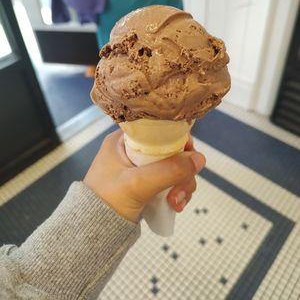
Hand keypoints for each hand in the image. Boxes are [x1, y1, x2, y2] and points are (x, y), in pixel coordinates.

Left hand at [84, 130, 205, 222]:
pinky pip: (168, 182)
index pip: (157, 129)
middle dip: (181, 172)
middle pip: (170, 151)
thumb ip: (168, 171)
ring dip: (181, 185)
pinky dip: (176, 193)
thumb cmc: (106, 203)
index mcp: (123, 141)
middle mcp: (131, 151)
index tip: (188, 155)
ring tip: (176, 203)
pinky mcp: (145, 185)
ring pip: (172, 168)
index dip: (177, 140)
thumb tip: (200, 159)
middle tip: (180, 191)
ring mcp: (139, 169)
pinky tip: (175, 206)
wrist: (93, 234)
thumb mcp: (137, 184)